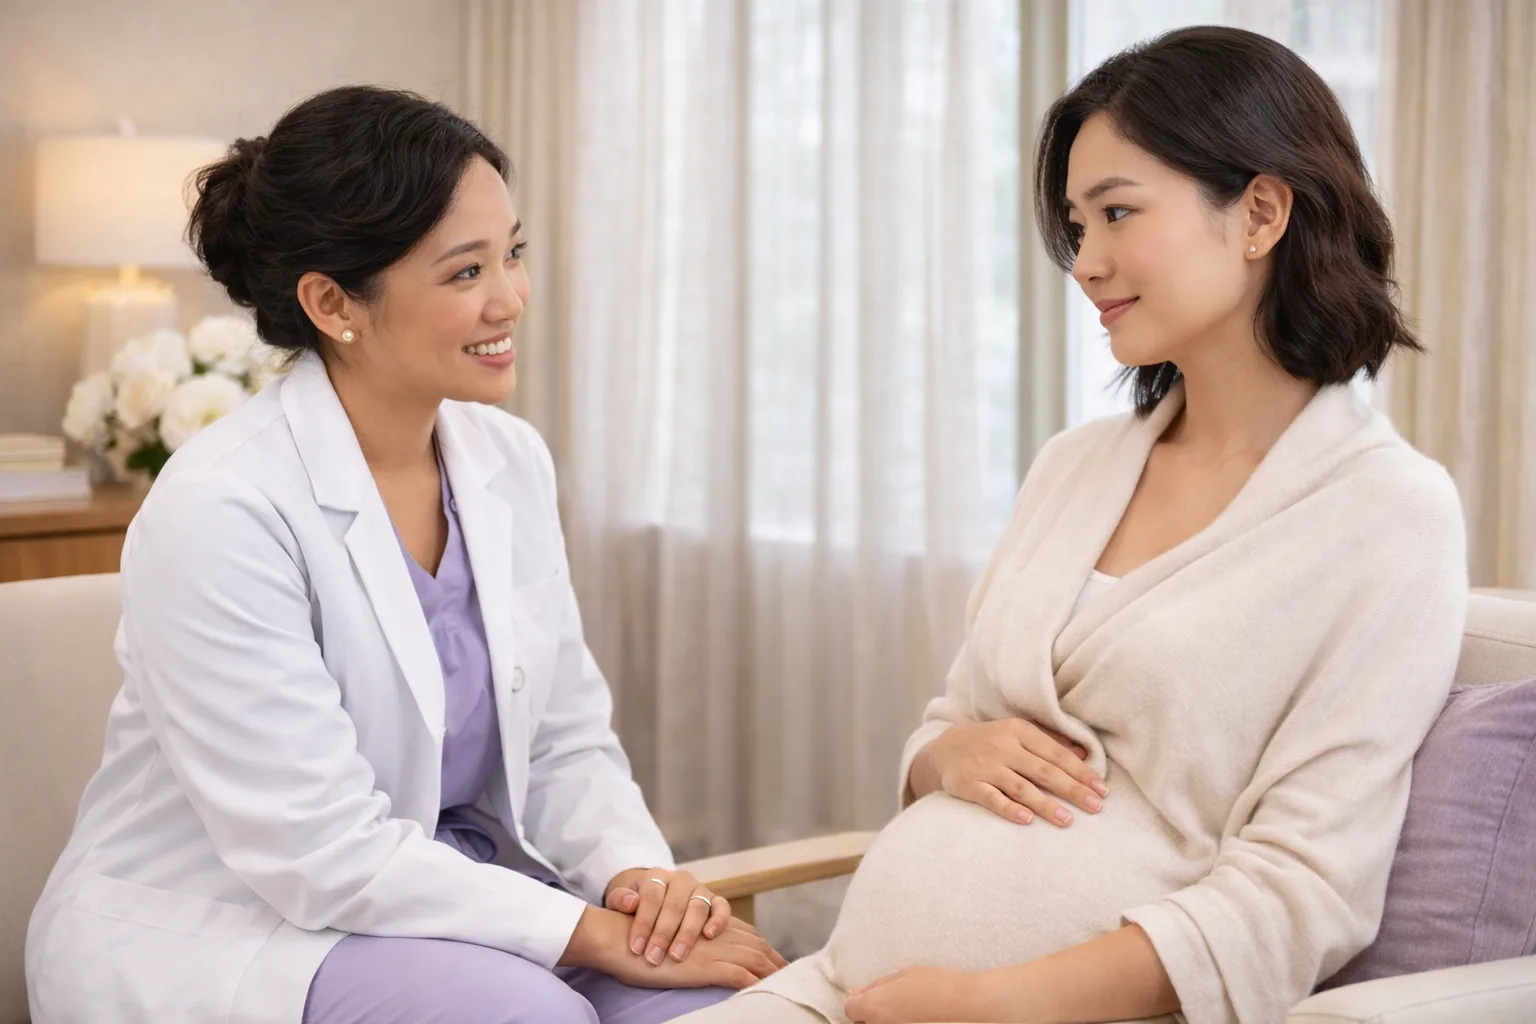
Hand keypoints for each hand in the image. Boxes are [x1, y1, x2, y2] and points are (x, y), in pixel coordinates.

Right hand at [561, 906, 784, 989]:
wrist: (618, 938)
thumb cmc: (636, 940)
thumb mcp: (667, 936)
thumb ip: (686, 938)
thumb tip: (694, 951)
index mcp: (706, 922)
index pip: (745, 932)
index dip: (763, 945)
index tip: (776, 958)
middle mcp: (713, 930)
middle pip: (756, 943)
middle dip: (775, 958)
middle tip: (791, 971)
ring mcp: (711, 947)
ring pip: (753, 957)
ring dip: (772, 972)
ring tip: (787, 984)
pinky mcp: (704, 964)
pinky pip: (739, 975)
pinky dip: (756, 984)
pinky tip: (766, 992)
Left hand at [603, 867, 732, 964]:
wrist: (656, 898)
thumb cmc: (636, 905)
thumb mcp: (620, 900)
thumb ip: (620, 899)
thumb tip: (631, 903)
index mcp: (656, 876)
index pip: (651, 896)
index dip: (643, 923)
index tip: (636, 948)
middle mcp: (680, 879)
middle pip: (675, 904)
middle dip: (663, 933)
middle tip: (654, 958)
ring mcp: (699, 888)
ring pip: (698, 907)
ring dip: (687, 933)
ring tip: (677, 956)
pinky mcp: (715, 900)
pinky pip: (722, 907)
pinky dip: (718, 920)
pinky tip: (709, 936)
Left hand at [847, 966, 1019, 1023]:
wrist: (970, 1006)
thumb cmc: (939, 985)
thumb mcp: (905, 974)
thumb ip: (878, 985)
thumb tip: (859, 992)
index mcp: (874, 1007)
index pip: (851, 1008)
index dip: (862, 1000)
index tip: (875, 996)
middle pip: (863, 1021)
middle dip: (873, 1012)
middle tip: (895, 1003)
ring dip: (887, 1020)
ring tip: (910, 1011)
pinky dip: (900, 1023)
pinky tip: (918, 1018)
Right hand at [911, 718, 1106, 826]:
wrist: (945, 749)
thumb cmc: (991, 742)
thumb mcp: (1018, 733)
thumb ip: (1049, 741)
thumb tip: (1084, 754)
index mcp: (1019, 730)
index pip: (1056, 754)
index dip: (1080, 772)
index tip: (1102, 789)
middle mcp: (1002, 746)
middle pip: (1043, 771)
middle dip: (1072, 790)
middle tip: (1096, 807)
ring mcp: (984, 766)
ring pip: (1021, 787)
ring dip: (1046, 805)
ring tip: (1068, 821)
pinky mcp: (968, 784)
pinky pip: (992, 798)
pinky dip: (1009, 809)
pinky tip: (1027, 820)